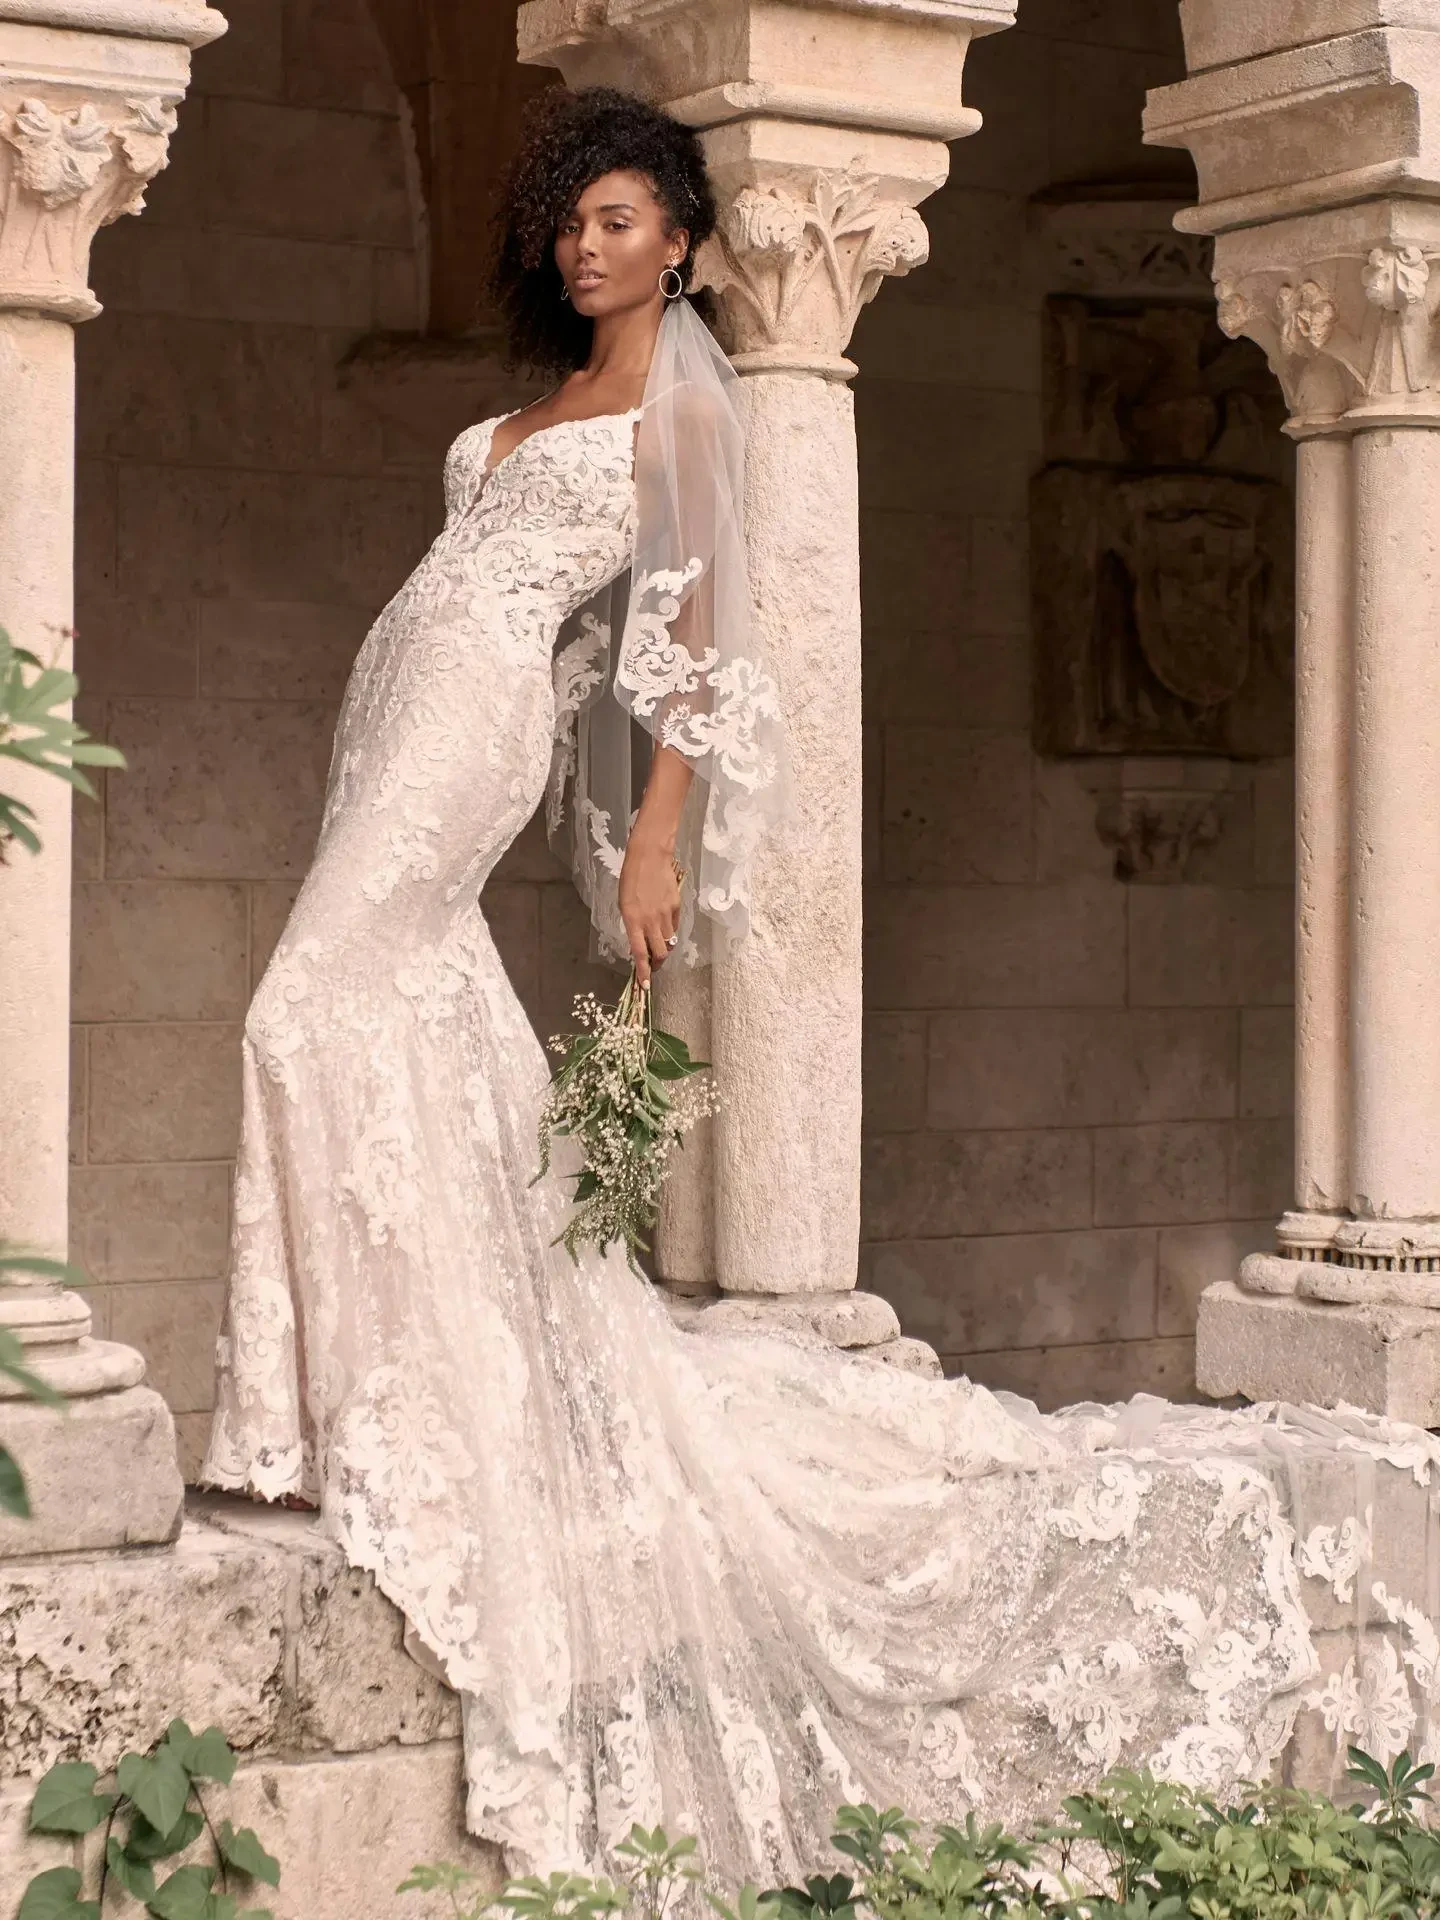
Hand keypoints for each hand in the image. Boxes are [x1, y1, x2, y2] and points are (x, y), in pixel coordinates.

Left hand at [618, 833, 680, 985]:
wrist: (649, 857)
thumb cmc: (630, 879)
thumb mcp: (624, 904)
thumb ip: (632, 925)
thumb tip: (639, 942)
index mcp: (633, 920)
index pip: (640, 952)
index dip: (643, 971)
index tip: (645, 985)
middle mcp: (651, 920)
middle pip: (660, 952)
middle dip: (657, 964)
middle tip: (653, 966)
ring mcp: (665, 914)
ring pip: (669, 941)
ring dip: (664, 948)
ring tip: (658, 945)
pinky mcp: (676, 906)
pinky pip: (674, 926)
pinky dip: (669, 931)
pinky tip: (664, 926)